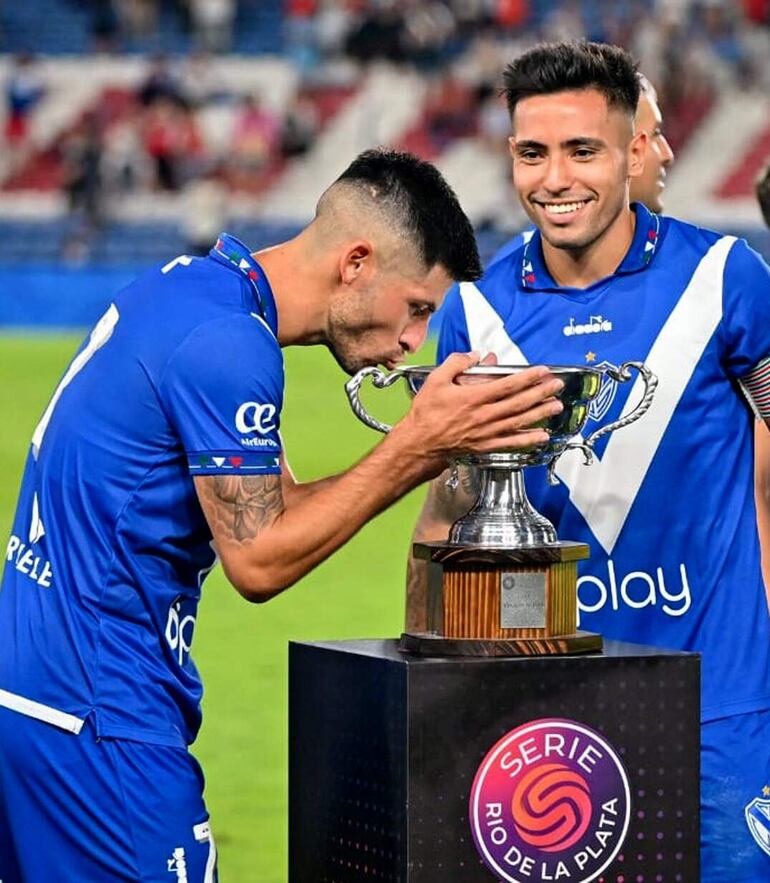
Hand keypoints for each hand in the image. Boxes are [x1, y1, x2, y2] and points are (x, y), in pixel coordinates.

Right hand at [390, 351, 562, 474]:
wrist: (419, 443)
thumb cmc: (426, 413)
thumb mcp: (436, 380)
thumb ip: (456, 363)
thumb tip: (474, 355)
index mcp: (473, 397)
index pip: (507, 385)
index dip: (527, 377)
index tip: (542, 371)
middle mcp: (483, 415)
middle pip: (519, 402)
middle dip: (541, 393)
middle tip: (557, 386)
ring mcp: (486, 432)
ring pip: (519, 421)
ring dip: (540, 413)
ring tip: (556, 406)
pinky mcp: (485, 446)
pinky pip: (511, 442)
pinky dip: (528, 439)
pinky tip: (542, 436)